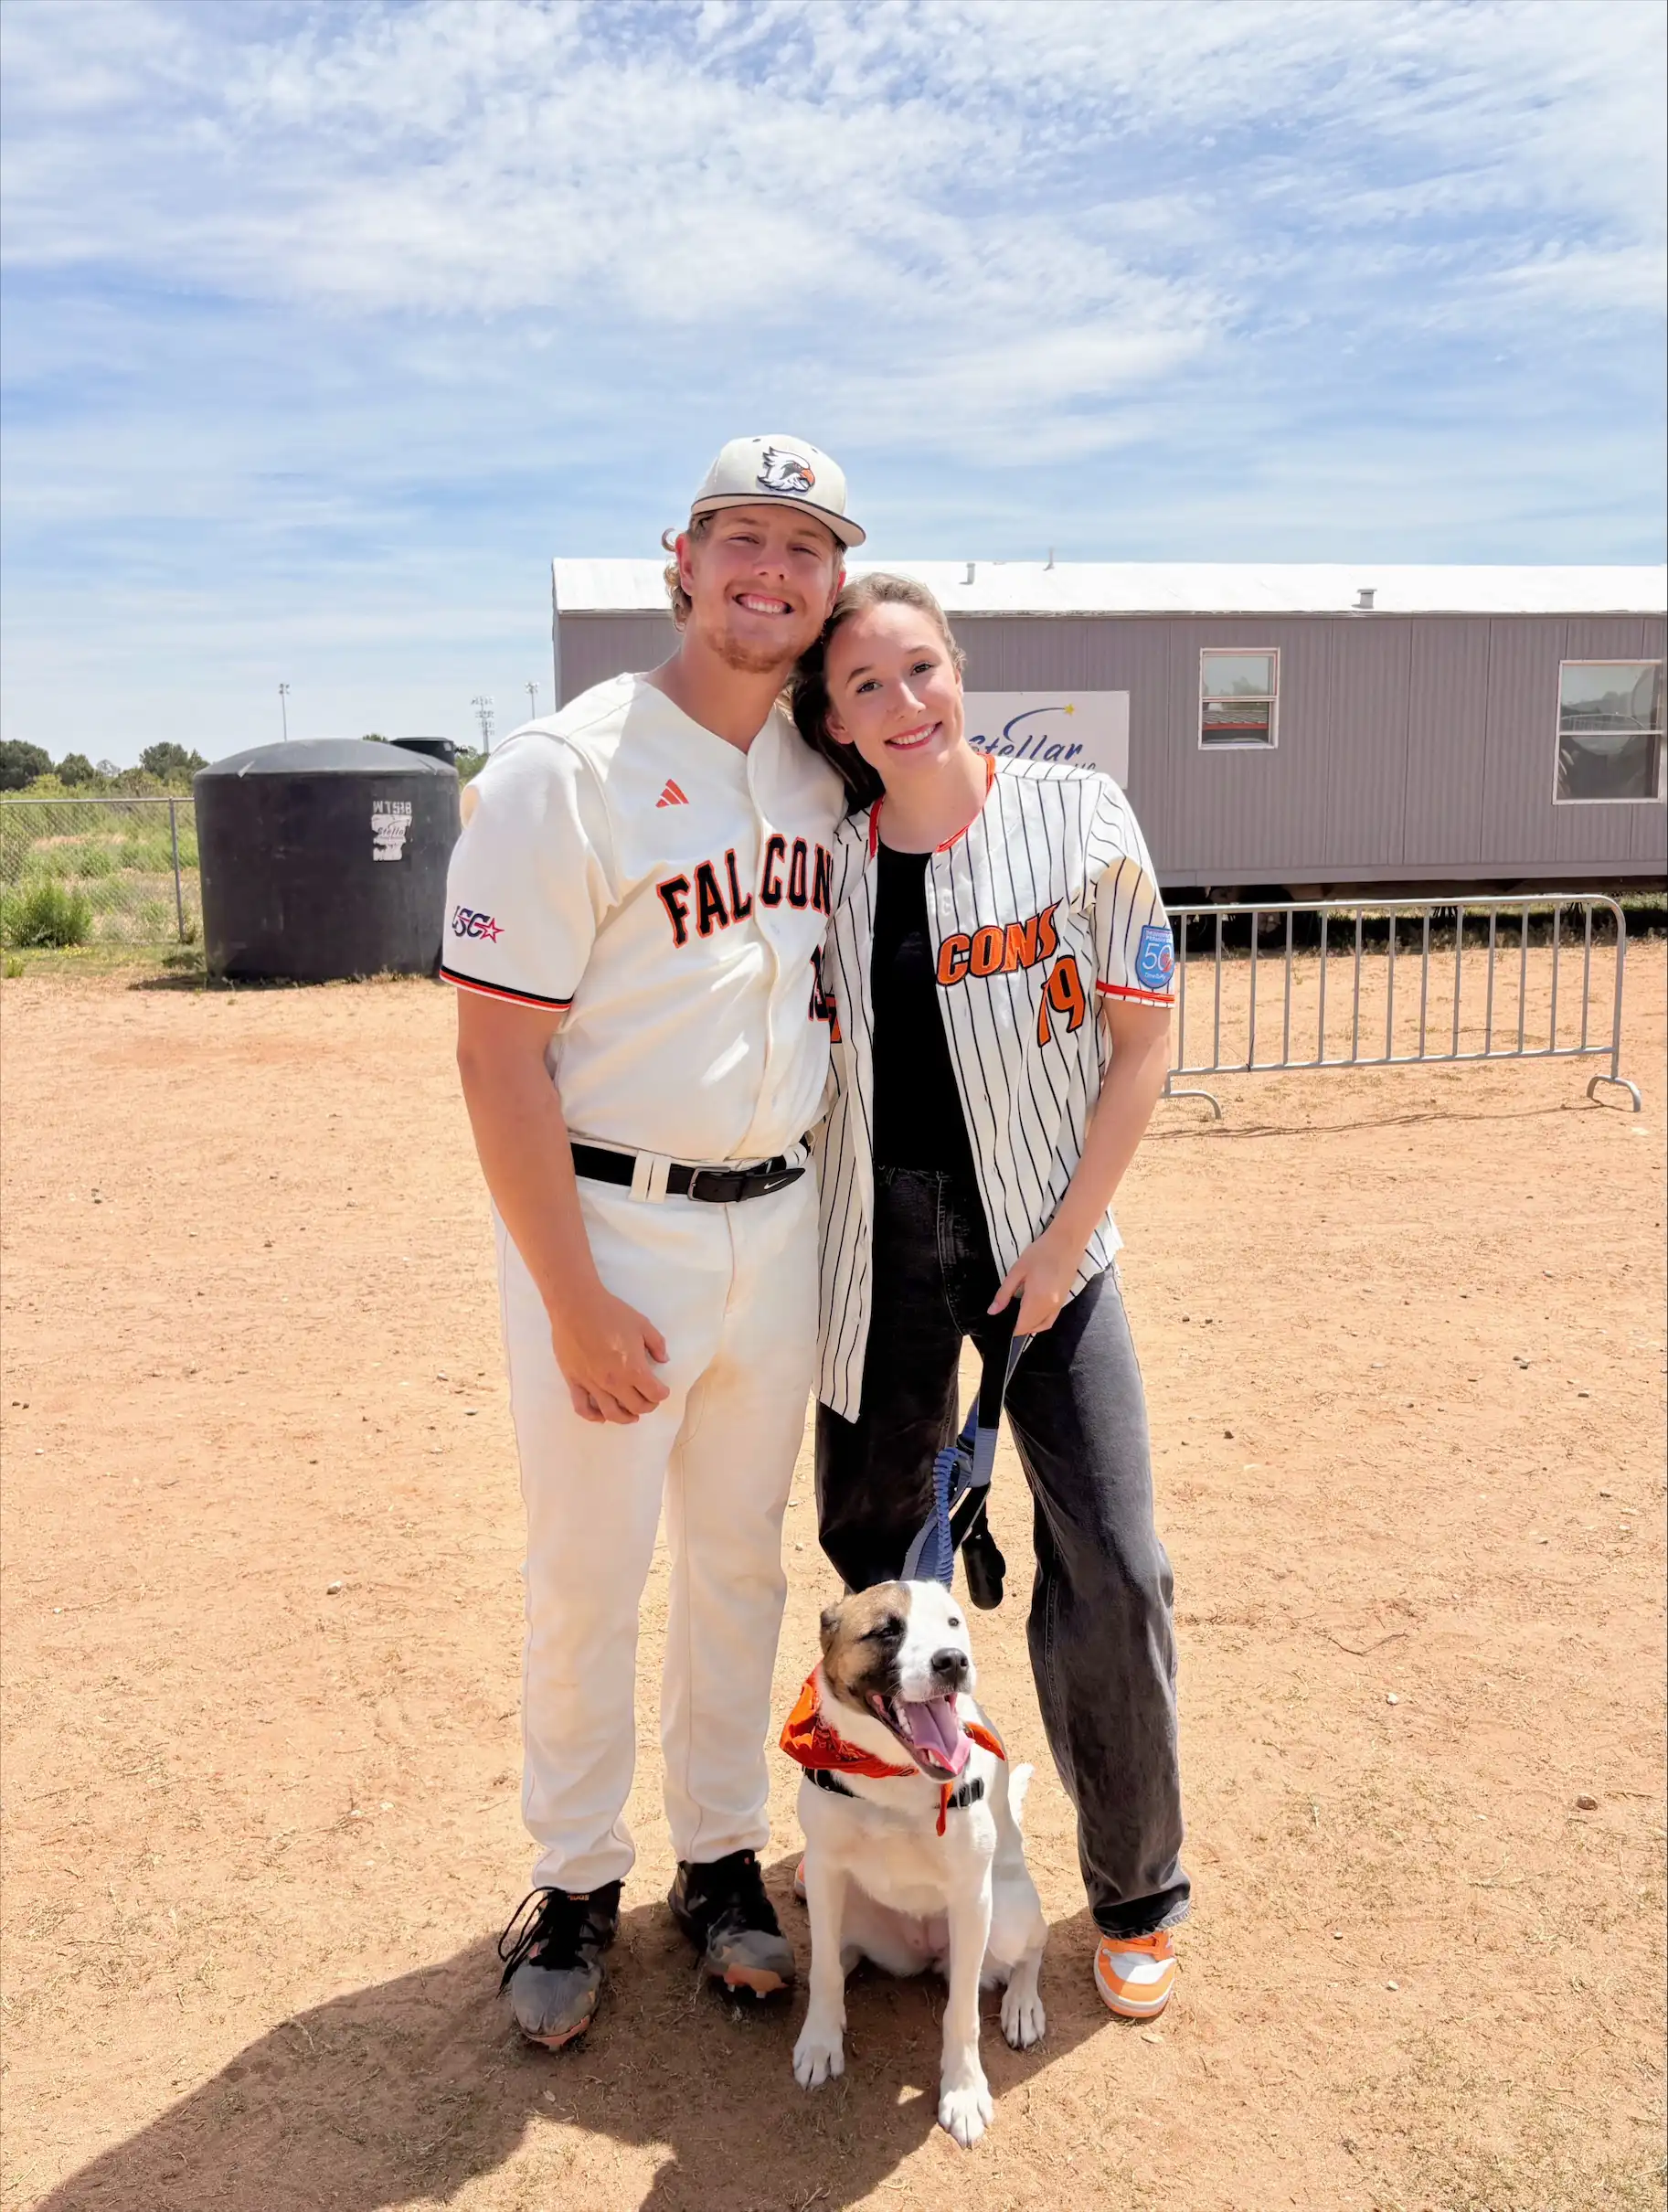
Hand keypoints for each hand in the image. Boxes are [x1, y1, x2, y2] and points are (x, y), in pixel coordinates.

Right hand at [548, 1283, 670, 1424]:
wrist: (576, 1306)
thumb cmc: (611, 1313)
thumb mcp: (642, 1324)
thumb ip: (657, 1345)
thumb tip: (663, 1360)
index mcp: (633, 1368)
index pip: (654, 1394)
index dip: (662, 1393)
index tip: (662, 1390)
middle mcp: (614, 1381)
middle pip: (636, 1407)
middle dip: (647, 1406)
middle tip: (649, 1399)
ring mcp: (592, 1384)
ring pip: (611, 1413)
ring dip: (625, 1418)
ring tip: (631, 1415)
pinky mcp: (574, 1381)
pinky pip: (582, 1407)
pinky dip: (593, 1416)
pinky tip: (601, 1415)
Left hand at [989, 1219, 1086, 1336]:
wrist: (1067, 1242)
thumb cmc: (1040, 1253)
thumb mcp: (1017, 1270)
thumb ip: (1004, 1293)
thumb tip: (992, 1312)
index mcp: (1037, 1299)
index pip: (1022, 1326)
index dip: (1011, 1330)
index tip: (1001, 1327)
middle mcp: (1050, 1306)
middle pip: (1032, 1327)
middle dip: (1019, 1328)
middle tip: (1006, 1320)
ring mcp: (1059, 1305)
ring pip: (1042, 1325)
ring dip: (1030, 1326)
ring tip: (1017, 1319)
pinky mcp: (1064, 1300)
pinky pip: (1051, 1319)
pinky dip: (1041, 1322)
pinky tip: (1032, 1316)